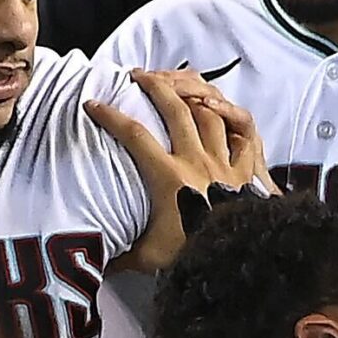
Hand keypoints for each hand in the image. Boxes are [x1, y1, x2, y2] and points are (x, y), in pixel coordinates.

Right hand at [95, 67, 268, 273]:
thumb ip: (120, 252)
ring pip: (209, 115)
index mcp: (168, 176)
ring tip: (180, 87)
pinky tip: (225, 113)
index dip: (111, 116)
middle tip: (138, 75)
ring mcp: (223, 162)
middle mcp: (195, 161)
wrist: (236, 258)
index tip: (93, 104)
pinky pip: (242, 136)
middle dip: (155, 86)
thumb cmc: (192, 255)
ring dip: (194, 96)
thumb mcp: (149, 256)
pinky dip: (234, 120)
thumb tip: (92, 261)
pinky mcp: (245, 171)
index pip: (134, 136)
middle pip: (175, 110)